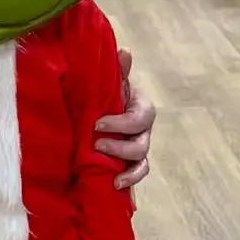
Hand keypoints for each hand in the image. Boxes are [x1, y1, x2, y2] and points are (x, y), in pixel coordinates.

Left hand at [95, 49, 153, 188]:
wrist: (97, 112)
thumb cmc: (107, 95)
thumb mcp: (112, 82)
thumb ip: (119, 71)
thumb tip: (124, 52)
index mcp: (141, 108)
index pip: (142, 117)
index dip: (122, 123)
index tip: (97, 124)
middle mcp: (143, 131)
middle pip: (142, 144)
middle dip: (120, 147)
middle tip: (96, 144)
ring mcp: (137, 149)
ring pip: (141, 163)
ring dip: (126, 169)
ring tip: (108, 171)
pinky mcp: (128, 165)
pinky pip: (135, 176)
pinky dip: (130, 184)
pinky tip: (116, 187)